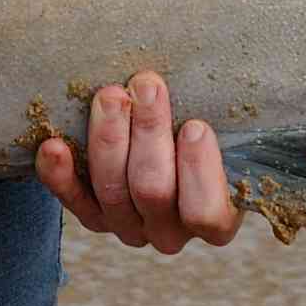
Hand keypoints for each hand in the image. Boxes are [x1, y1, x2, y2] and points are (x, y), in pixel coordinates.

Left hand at [35, 70, 238, 253]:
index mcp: (215, 221)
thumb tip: (252, 72)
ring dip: (109, 138)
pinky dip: (61, 175)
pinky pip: (74, 201)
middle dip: (148, 133)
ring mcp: (128, 227)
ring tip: (111, 94)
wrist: (171, 144)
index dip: (199, 172)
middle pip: (152, 191)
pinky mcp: (93, 216)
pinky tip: (53, 145)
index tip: (195, 125)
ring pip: (112, 191)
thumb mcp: (233, 130)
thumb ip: (235, 120)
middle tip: (147, 84)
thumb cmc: (209, 130)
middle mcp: (170, 233)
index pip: (206, 213)